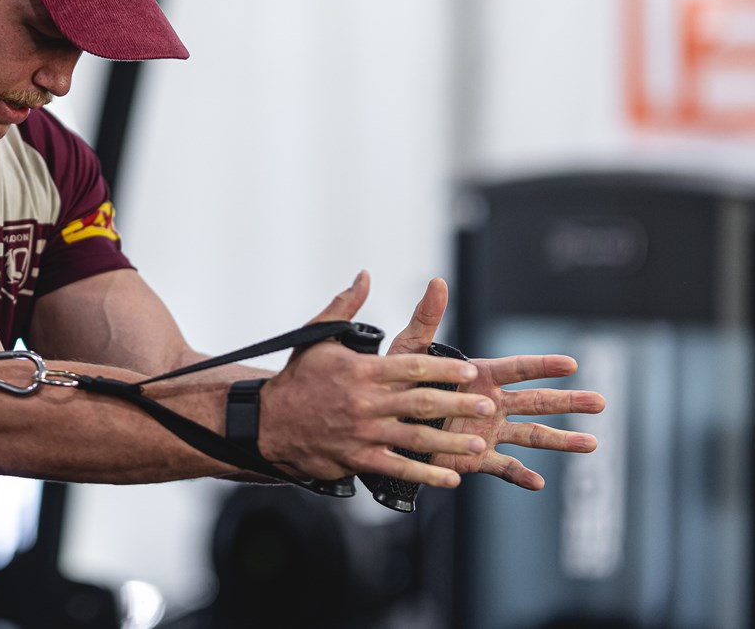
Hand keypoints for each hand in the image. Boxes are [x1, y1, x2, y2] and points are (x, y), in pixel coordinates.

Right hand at [256, 271, 494, 489]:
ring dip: (448, 442)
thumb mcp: (317, 337)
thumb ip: (345, 307)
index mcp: (360, 371)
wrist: (267, 422)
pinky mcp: (357, 459)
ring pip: (414, 438)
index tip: (469, 371)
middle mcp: (364, 402)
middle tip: (487, 405)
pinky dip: (425, 475)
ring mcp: (362, 433)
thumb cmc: (297, 378)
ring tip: (477, 444)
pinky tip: (449, 478)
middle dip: (456, 404)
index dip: (443, 368)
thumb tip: (364, 276)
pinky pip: (397, 468)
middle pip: (419, 402)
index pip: (410, 367)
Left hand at [388, 278, 605, 489]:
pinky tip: (538, 483)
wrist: (384, 423)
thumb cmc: (396, 382)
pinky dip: (520, 476)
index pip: (518, 368)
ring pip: (532, 435)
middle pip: (537, 401)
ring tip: (591, 444)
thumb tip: (437, 281)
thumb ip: (426, 319)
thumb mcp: (409, 350)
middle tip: (600, 402)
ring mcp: (487, 430)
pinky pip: (503, 468)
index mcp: (480, 375)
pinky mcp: (475, 457)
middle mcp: (491, 402)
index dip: (543, 365)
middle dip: (569, 401)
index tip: (571, 363)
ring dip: (561, 440)